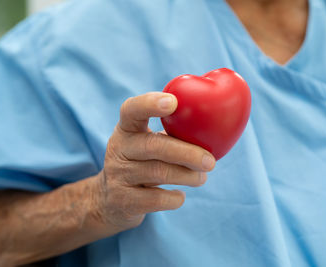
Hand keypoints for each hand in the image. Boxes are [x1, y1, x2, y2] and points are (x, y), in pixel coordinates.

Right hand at [95, 92, 215, 231]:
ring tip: (202, 178)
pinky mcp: (123, 201)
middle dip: (186, 153)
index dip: (150, 103)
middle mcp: (118, 149)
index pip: (132, 110)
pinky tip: (180, 196)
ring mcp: (118, 175)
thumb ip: (170, 134)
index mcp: (126, 129)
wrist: (109, 200)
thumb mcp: (146, 143)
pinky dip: (173, 198)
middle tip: (210, 161)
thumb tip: (216, 129)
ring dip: (186, 176)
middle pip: (153, 146)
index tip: (174, 102)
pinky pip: (155, 199)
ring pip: (158, 173)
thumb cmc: (142, 163)